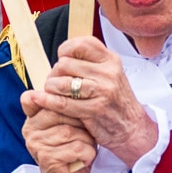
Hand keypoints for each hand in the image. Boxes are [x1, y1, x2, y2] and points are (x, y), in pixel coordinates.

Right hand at [17, 94, 95, 172]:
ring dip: (86, 142)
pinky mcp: (47, 159)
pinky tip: (81, 161)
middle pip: (64, 112)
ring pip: (73, 131)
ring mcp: (36, 144)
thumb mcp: (69, 125)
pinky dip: (88, 155)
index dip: (67, 104)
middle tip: (83, 138)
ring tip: (82, 151)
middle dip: (81, 125)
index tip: (77, 117)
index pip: (49, 97)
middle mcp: (30, 129)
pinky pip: (78, 148)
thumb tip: (69, 80)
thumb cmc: (73, 152)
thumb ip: (65, 107)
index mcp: (33, 117)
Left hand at [31, 36, 159, 165]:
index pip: (81, 44)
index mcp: (111, 60)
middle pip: (65, 64)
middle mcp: (108, 73)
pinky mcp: (94, 110)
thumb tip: (62, 55)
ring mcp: (102, 91)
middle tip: (56, 83)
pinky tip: (39, 98)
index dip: (66, 50)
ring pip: (61, 82)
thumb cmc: (116, 101)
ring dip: (51, 87)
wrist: (132, 128)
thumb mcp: (111, 75)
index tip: (63, 59)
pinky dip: (47, 100)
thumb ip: (91, 63)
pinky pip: (62, 102)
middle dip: (55, 73)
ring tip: (53, 93)